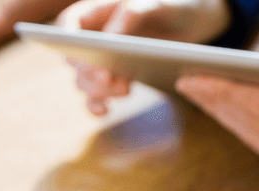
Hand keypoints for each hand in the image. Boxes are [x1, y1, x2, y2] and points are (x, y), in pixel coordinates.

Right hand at [58, 0, 230, 114]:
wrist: (191, 23)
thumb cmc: (172, 5)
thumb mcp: (157, 3)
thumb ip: (132, 12)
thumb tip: (110, 38)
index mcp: (96, 11)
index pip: (66, 25)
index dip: (68, 43)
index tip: (83, 58)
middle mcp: (93, 37)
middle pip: (74, 60)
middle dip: (89, 73)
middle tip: (110, 78)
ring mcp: (101, 60)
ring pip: (84, 82)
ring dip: (99, 90)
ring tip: (126, 89)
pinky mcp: (113, 79)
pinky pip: (95, 97)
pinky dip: (96, 106)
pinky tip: (106, 111)